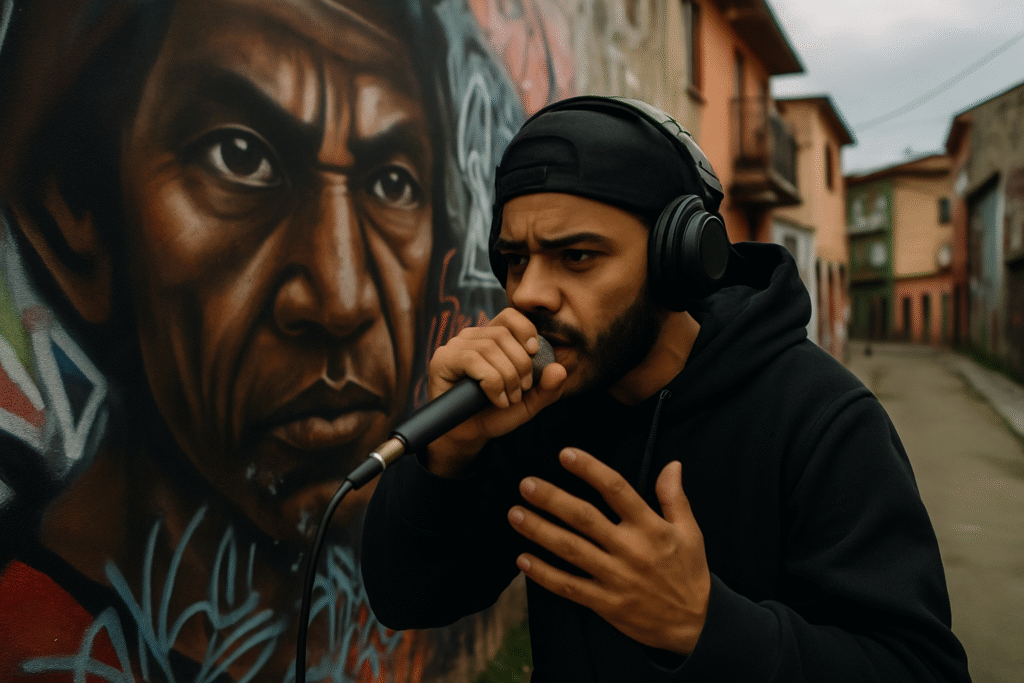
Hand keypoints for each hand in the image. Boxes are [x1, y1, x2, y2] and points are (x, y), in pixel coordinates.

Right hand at [424, 308, 565, 476]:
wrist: (470, 436)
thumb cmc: (495, 413)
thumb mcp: (529, 402)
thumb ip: (548, 388)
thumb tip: (560, 369)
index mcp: (491, 338)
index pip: (510, 316)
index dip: (526, 330)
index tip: (534, 353)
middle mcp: (471, 337)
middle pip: (503, 335)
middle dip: (520, 365)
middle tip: (521, 391)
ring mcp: (454, 347)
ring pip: (489, 348)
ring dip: (507, 377)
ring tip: (509, 398)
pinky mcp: (442, 360)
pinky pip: (472, 360)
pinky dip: (492, 382)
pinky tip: (497, 399)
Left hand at [508, 447, 709, 655]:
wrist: (695, 626)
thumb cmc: (689, 573)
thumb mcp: (690, 532)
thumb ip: (675, 497)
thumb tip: (671, 464)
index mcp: (650, 527)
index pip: (616, 490)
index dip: (590, 469)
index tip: (565, 454)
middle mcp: (630, 550)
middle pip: (584, 518)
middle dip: (552, 499)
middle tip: (526, 484)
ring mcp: (615, 578)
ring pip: (570, 550)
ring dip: (539, 531)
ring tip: (515, 514)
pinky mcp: (605, 603)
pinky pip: (568, 586)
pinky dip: (544, 574)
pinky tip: (522, 560)